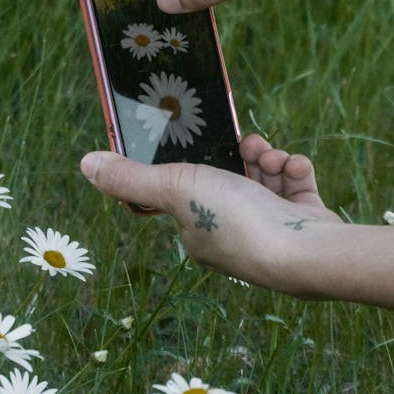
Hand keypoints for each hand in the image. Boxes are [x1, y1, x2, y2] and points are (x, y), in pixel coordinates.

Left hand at [80, 134, 341, 295]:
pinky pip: (295, 185)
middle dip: (241, 153)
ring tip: (274, 158)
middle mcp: (232, 234)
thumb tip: (87, 163)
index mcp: (197, 232)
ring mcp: (271, 229)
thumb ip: (130, 177)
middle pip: (230, 178)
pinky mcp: (304, 223)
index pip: (188, 189)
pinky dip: (295, 171)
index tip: (207, 139)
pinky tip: (295, 169)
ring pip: (265, 176)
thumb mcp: (174, 189)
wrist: (307, 254)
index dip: (197, 160)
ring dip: (270, 158)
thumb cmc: (236, 223)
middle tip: (249, 145)